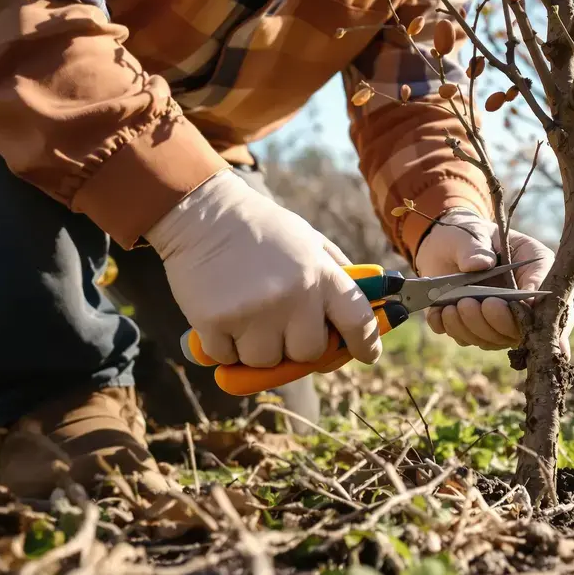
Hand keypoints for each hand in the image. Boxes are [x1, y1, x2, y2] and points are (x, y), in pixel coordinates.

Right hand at [145, 169, 381, 367]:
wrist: (202, 213)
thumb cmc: (262, 231)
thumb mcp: (309, 241)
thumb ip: (337, 274)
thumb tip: (370, 306)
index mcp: (320, 274)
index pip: (359, 321)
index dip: (367, 344)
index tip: (367, 354)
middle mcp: (292, 295)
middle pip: (308, 353)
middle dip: (296, 345)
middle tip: (280, 322)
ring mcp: (253, 311)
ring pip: (265, 361)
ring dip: (257, 346)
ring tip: (248, 312)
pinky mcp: (215, 322)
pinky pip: (228, 358)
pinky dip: (224, 345)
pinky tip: (224, 314)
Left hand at [414, 208, 573, 354]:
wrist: (444, 245)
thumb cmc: (471, 235)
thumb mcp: (474, 232)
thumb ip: (477, 247)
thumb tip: (479, 264)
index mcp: (537, 274)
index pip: (548, 305)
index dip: (532, 313)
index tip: (510, 304)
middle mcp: (522, 304)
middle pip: (520, 330)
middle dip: (496, 321)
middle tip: (473, 303)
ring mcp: (498, 320)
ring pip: (493, 340)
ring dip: (471, 327)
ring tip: (453, 306)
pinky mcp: (472, 328)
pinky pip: (465, 338)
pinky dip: (451, 328)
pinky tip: (441, 312)